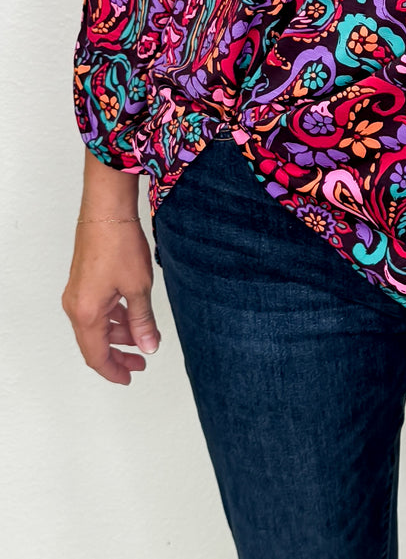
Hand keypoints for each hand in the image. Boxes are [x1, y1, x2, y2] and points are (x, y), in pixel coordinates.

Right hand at [62, 218, 160, 383]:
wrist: (107, 209)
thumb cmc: (119, 243)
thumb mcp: (138, 286)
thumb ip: (142, 321)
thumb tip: (148, 346)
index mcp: (86, 313)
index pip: (97, 356)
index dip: (114, 371)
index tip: (129, 377)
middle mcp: (76, 306)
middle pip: (94, 343)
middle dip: (118, 354)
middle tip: (140, 360)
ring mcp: (77, 293)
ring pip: (96, 325)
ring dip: (117, 333)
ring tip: (141, 335)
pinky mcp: (82, 280)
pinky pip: (95, 309)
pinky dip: (112, 317)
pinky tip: (130, 313)